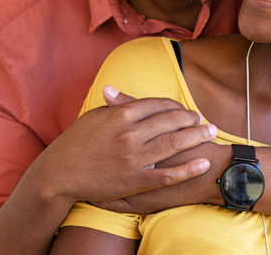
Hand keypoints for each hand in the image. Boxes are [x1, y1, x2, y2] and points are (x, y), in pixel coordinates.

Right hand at [35, 86, 217, 204]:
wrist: (60, 173)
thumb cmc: (76, 142)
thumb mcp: (94, 117)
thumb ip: (112, 106)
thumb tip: (116, 90)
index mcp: (121, 114)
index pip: (158, 104)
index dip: (176, 106)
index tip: (185, 109)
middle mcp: (130, 134)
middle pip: (171, 121)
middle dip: (192, 119)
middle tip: (205, 120)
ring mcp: (133, 158)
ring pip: (173, 144)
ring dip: (196, 137)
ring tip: (211, 133)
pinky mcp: (134, 181)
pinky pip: (167, 175)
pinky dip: (188, 169)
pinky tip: (202, 163)